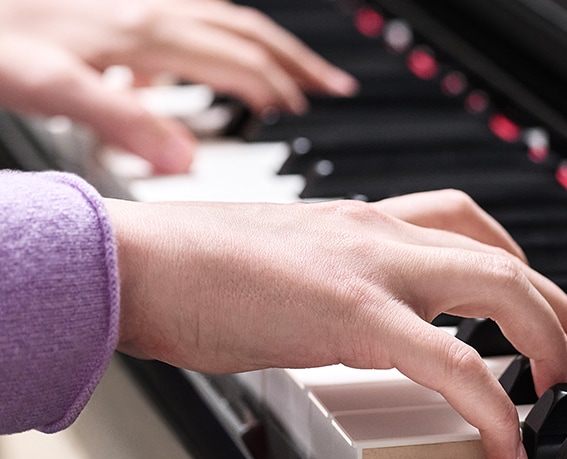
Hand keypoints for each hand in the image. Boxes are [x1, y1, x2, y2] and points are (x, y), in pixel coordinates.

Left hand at [0, 0, 357, 172]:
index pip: (237, 62)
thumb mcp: (56, 89)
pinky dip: (221, 40)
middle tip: (335, 84)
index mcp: (146, 34)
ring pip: (227, 19)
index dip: (277, 88)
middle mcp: (152, 11)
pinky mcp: (125, 7)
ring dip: (271, 45)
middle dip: (297, 61)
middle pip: (248, 32)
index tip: (307, 113)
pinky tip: (208, 60)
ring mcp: (141, 4)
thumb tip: (184, 160)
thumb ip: (124, 122)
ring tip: (297, 68)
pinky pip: (192, 18)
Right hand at [105, 190, 566, 458]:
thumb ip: (338, 288)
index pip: (467, 228)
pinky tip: (507, 440)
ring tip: (563, 385)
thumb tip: (367, 326)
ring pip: (497, 282)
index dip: (520, 264)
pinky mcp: (352, 313)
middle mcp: (377, 233)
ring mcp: (369, 266)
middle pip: (501, 251)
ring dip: (545, 332)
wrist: (137, 260)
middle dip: (559, 301)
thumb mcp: (289, 270)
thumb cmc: (198, 271)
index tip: (550, 305)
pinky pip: (450, 359)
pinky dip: (490, 402)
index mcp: (362, 224)